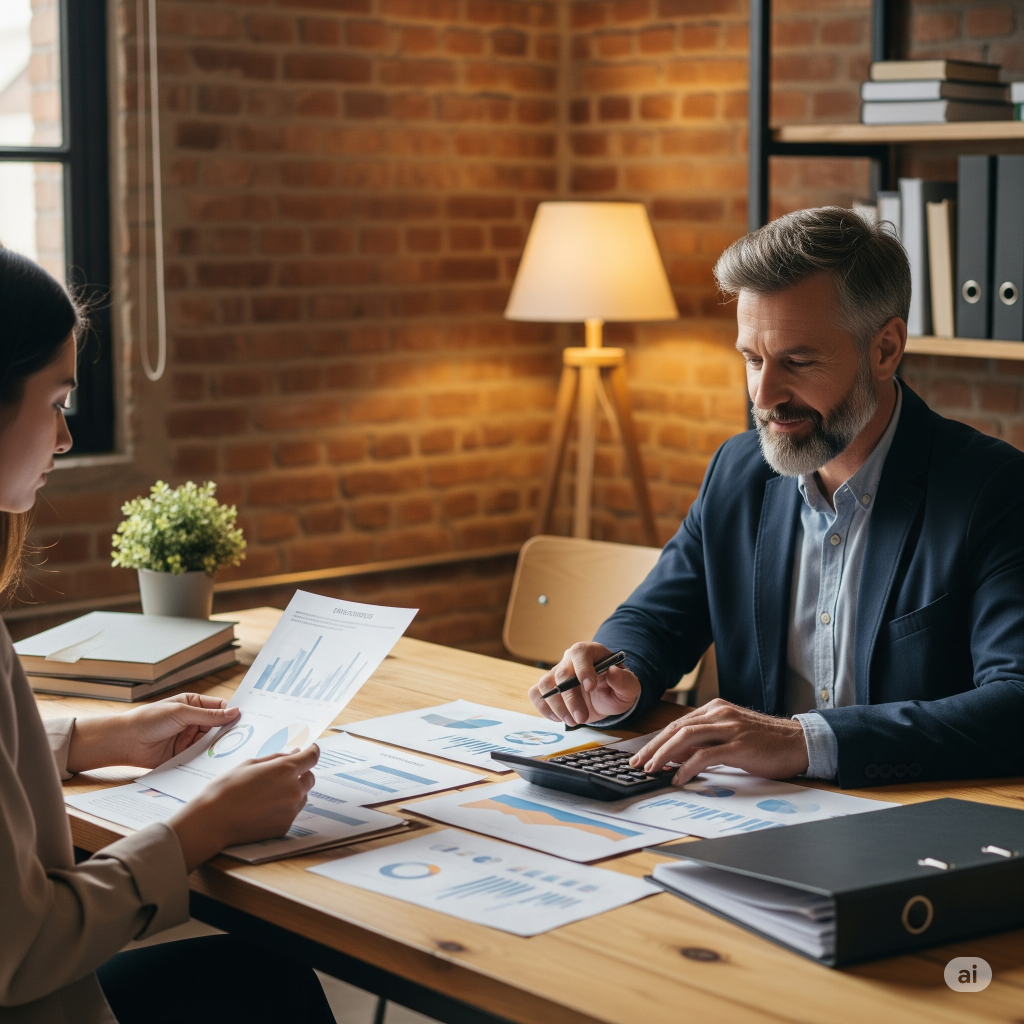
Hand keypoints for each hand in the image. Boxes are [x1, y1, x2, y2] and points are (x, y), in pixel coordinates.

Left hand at [66, 694, 240, 773]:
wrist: (124, 742)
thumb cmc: (149, 720)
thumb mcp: (181, 713)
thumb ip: (208, 715)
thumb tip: (234, 712)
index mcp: (194, 705)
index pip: (220, 708)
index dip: (233, 714)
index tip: (249, 720)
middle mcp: (194, 722)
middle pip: (219, 727)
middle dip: (230, 732)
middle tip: (247, 738)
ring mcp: (190, 739)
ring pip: (212, 743)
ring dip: (220, 746)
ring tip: (235, 751)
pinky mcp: (184, 756)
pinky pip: (201, 757)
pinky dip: (209, 759)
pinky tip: (219, 762)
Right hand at [169, 745, 318, 871]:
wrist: (212, 821)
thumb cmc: (226, 789)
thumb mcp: (249, 765)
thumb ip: (276, 758)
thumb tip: (294, 754)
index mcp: (285, 770)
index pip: (312, 756)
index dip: (312, 752)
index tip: (309, 750)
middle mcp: (293, 790)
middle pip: (309, 777)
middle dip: (300, 774)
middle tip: (280, 775)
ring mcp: (291, 810)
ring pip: (302, 796)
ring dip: (292, 792)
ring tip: (266, 795)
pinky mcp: (285, 827)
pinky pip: (292, 813)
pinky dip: (283, 808)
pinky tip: (263, 809)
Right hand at [529, 642, 639, 725]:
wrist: (605, 697)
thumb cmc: (617, 688)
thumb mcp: (629, 688)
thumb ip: (624, 681)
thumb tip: (613, 671)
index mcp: (591, 652)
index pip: (580, 652)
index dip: (583, 669)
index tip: (590, 687)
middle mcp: (570, 659)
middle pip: (562, 673)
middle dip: (571, 699)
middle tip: (581, 718)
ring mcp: (556, 672)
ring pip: (545, 684)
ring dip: (557, 706)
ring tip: (572, 721)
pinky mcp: (548, 687)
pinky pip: (536, 694)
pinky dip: (544, 708)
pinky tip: (560, 718)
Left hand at [628, 699, 809, 783]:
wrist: (800, 743)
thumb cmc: (766, 743)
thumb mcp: (731, 736)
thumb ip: (705, 741)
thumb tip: (676, 756)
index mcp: (716, 709)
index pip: (678, 723)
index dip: (657, 740)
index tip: (642, 754)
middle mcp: (719, 713)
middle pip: (676, 728)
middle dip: (653, 747)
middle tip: (638, 763)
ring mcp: (729, 728)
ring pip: (685, 738)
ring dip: (664, 755)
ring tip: (652, 770)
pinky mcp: (738, 745)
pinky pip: (705, 755)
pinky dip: (687, 767)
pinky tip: (678, 778)